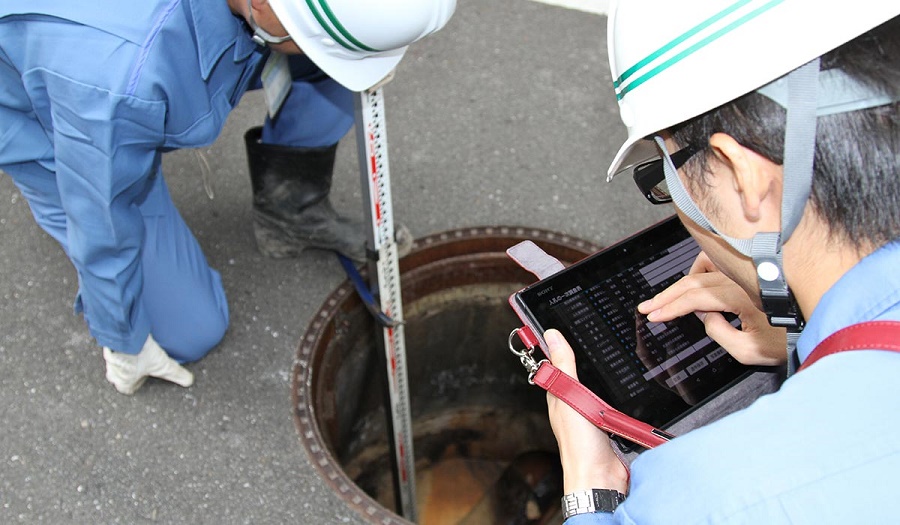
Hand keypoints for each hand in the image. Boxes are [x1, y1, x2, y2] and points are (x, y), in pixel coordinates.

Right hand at [103, 334, 193, 394]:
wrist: (123, 333)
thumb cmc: (139, 353)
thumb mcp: (162, 365)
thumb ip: (176, 374)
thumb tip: (189, 381)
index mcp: (123, 382)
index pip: (127, 389)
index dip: (137, 384)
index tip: (145, 378)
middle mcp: (113, 373)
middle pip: (120, 377)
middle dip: (130, 372)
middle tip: (141, 364)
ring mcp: (107, 359)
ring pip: (115, 363)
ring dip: (124, 359)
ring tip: (137, 352)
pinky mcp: (106, 346)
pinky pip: (112, 349)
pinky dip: (120, 347)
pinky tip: (129, 341)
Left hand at [544, 329, 628, 493]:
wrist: (602, 477)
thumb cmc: (578, 444)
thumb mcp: (570, 396)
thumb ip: (563, 367)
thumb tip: (552, 335)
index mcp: (558, 394)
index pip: (556, 363)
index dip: (558, 344)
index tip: (562, 322)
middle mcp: (574, 403)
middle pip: (580, 372)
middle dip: (586, 357)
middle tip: (593, 333)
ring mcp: (592, 413)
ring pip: (600, 386)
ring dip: (606, 376)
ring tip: (612, 355)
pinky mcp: (611, 423)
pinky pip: (616, 402)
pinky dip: (621, 394)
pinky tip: (628, 388)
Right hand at [637, 251, 786, 365]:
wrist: (820, 319)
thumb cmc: (791, 337)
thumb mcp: (750, 350)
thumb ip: (719, 335)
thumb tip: (707, 317)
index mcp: (737, 296)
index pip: (692, 299)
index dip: (669, 308)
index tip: (653, 315)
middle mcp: (738, 279)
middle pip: (691, 282)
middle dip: (666, 296)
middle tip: (647, 306)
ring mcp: (744, 272)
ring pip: (702, 269)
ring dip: (682, 283)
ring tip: (670, 298)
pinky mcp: (749, 271)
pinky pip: (718, 262)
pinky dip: (702, 269)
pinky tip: (699, 282)